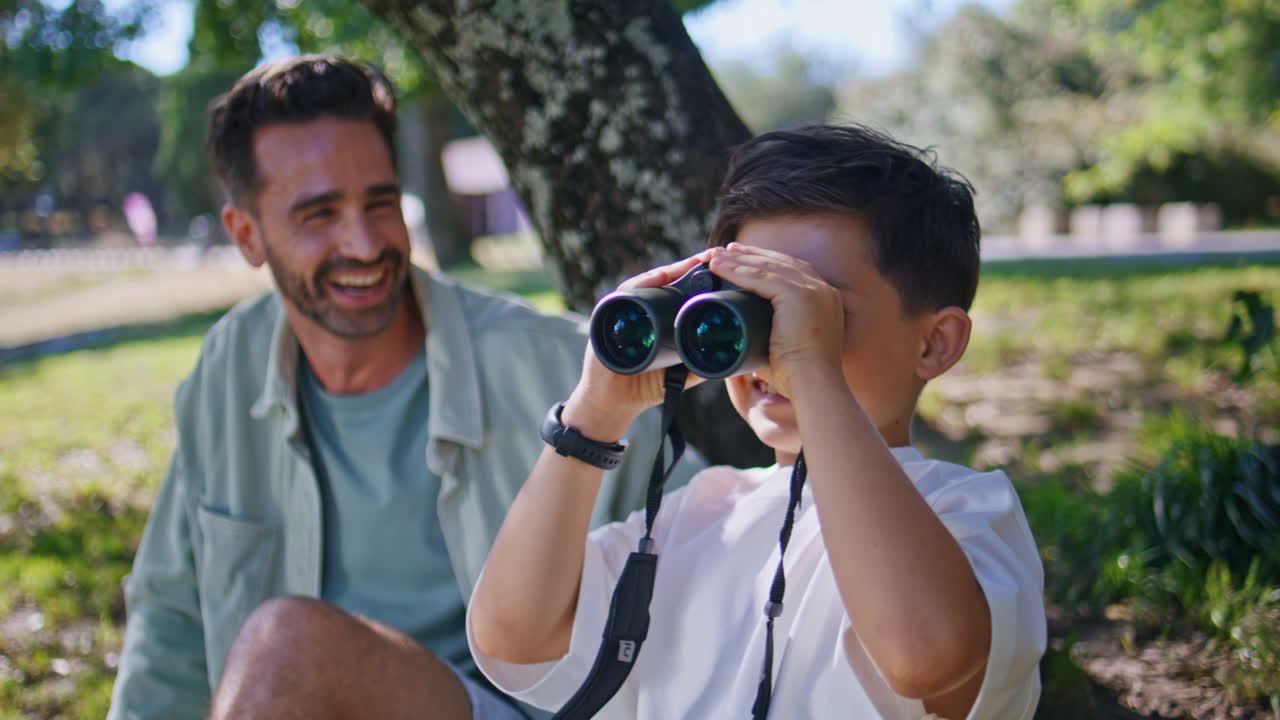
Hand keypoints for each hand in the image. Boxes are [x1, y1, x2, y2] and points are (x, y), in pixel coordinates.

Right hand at [561, 250, 717, 438]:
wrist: (614, 402)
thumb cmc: (647, 385)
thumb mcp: (682, 373)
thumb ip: (703, 363)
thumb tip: (736, 359)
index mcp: (661, 316)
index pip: (683, 289)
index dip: (702, 276)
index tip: (726, 265)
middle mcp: (642, 307)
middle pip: (668, 278)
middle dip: (691, 266)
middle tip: (715, 254)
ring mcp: (625, 308)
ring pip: (650, 281)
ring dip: (672, 271)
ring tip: (693, 262)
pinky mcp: (607, 314)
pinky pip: (625, 293)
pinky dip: (642, 284)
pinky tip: (660, 277)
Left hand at [707, 243, 845, 398]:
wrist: (814, 385)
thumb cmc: (798, 377)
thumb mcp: (788, 346)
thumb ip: (773, 334)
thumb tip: (745, 334)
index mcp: (824, 299)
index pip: (791, 271)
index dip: (765, 262)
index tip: (741, 258)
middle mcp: (823, 290)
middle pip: (781, 262)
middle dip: (750, 255)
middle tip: (726, 250)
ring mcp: (814, 290)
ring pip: (769, 267)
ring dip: (739, 260)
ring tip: (715, 257)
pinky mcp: (801, 295)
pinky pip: (762, 277)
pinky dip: (738, 271)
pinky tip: (720, 267)